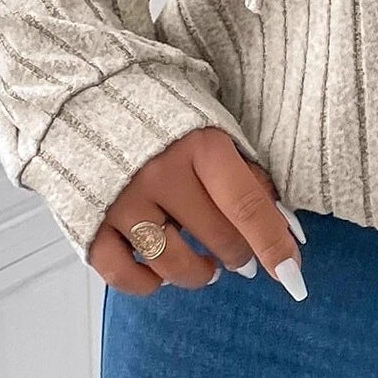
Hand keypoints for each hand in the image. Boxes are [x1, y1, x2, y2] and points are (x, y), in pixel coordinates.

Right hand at [86, 127, 305, 298]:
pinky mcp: (90, 222)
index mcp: (199, 146)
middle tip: (242, 256)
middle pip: (216, 237)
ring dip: (199, 274)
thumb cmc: (161, 112)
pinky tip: (159, 272)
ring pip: (173, 264)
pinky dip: (147, 284)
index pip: (247, 205)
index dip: (273, 244)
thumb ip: (244, 171)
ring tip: (206, 267)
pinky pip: (124, 275)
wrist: (84, 93)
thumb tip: (281, 222)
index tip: (292, 276)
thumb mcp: (212, 126)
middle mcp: (161, 175)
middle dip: (240, 255)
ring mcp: (122, 201)